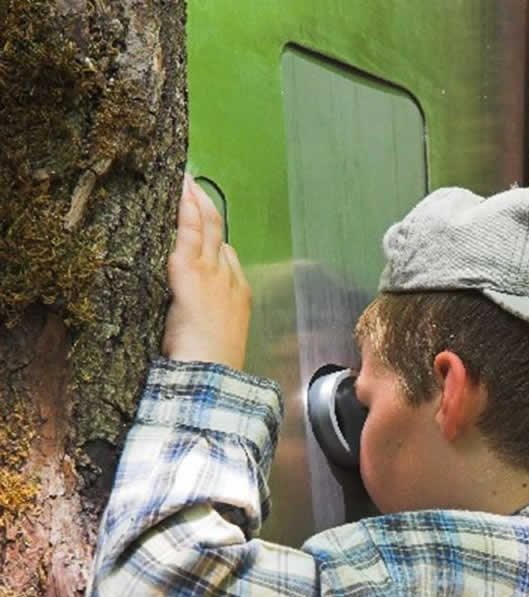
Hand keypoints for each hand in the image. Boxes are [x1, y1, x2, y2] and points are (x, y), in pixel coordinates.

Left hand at [162, 175, 250, 369]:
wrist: (213, 373)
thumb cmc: (214, 364)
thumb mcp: (220, 340)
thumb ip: (213, 321)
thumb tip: (204, 312)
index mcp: (238, 294)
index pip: (229, 257)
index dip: (217, 237)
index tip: (207, 222)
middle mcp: (228, 278)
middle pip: (220, 235)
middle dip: (208, 208)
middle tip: (196, 187)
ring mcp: (211, 273)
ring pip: (206, 229)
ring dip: (196, 202)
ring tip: (186, 181)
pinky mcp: (189, 274)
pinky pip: (189, 234)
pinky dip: (186, 211)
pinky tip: (180, 193)